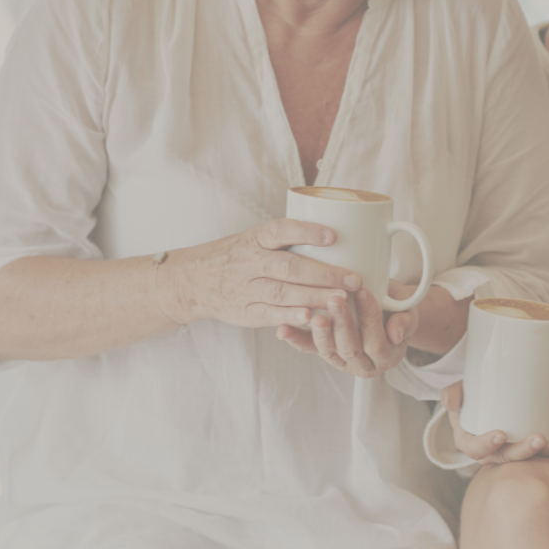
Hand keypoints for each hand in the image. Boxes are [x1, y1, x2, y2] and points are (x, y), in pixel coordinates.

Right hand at [162, 219, 362, 327]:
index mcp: (255, 239)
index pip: (280, 230)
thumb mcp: (255, 239)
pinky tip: (311, 318)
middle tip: (354, 279)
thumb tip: (339, 233)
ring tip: (341, 300)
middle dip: (323, 274)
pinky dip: (290, 316)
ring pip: (282, 292)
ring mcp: (246, 288)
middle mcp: (250, 262)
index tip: (333, 235)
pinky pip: (269, 314)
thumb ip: (287, 239)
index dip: (306, 231)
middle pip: (288, 267)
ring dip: (313, 296)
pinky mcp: (245, 312)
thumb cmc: (238, 257)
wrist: (194, 281)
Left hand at [275, 280, 416, 377]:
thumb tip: (396, 334)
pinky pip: (308, 349)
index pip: (377, 342)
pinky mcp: (324, 353)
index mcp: (388, 356)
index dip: (370, 318)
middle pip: (351, 349)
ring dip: (319, 333)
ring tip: (314, 314)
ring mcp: (342, 362)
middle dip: (343, 324)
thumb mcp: (407, 311)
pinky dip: (295, 339)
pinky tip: (283, 329)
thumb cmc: (395, 307)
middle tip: (335, 299)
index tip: (363, 291)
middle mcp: (365, 365)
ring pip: (328, 352)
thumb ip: (405, 320)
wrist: (385, 313)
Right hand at [441, 381, 548, 463]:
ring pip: (531, 458)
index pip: (476, 449)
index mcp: (472, 442)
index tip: (499, 434)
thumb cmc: (473, 397)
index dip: (487, 445)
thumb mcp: (460, 393)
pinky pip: (546, 452)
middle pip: (508, 458)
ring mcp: (515, 451)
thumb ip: (453, 393)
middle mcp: (494, 452)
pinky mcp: (533, 448)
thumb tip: (449, 401)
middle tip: (538, 439)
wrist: (490, 397)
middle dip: (524, 451)